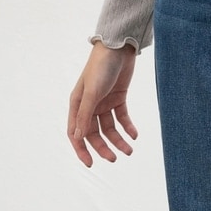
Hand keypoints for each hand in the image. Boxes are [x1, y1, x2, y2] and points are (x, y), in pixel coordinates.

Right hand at [68, 41, 137, 166]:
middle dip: (104, 147)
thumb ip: (85, 114)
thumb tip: (77, 137)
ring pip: (110, 127)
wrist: (119, 46)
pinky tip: (134, 134)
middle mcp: (89, 105)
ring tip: (129, 150)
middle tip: (115, 158)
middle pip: (94, 133)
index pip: (76, 133)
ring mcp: (104, 102)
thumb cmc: (101, 66)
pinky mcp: (118, 97)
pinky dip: (128, 126)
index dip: (81, 149)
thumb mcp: (92, 92)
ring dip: (119, 139)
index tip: (90, 163)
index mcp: (77, 105)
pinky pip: (122, 117)